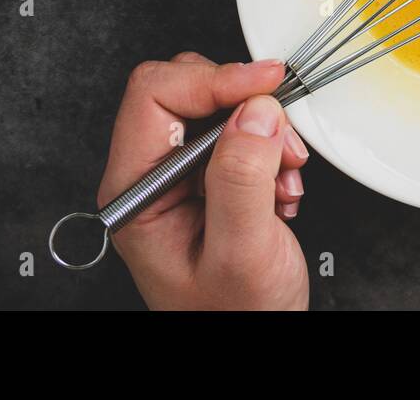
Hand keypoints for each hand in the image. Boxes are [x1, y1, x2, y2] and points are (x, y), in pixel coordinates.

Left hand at [98, 53, 309, 309]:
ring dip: (265, 132)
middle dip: (244, 106)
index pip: (155, 95)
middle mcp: (152, 176)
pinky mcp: (212, 176)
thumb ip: (243, 179)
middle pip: (185, 88)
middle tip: (279, 141)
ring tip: (283, 178)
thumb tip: (254, 110)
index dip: (214, 80)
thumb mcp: (242, 252)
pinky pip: (242, 131)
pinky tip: (280, 189)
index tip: (264, 84)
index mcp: (136, 190)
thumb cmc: (235, 318)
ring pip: (219, 106)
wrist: (256, 340)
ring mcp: (181, 176)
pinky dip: (273, 149)